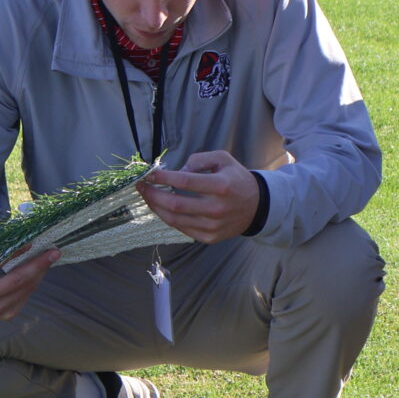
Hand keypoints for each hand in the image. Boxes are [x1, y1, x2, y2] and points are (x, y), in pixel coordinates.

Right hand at [0, 246, 59, 320]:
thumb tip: (23, 239)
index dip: (17, 252)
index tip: (32, 242)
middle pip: (19, 279)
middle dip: (40, 264)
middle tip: (54, 252)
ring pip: (26, 288)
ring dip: (40, 273)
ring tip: (49, 259)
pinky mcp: (5, 315)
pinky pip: (25, 296)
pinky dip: (33, 283)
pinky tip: (37, 273)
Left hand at [137, 150, 261, 242]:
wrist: (257, 207)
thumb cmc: (236, 179)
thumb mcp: (223, 159)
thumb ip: (199, 159)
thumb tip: (176, 172)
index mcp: (221, 186)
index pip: (185, 182)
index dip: (163, 178)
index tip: (149, 174)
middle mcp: (216, 209)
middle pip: (175, 204)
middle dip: (152, 194)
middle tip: (141, 186)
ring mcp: (213, 226)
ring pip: (174, 219)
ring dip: (156, 207)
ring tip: (147, 196)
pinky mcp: (210, 238)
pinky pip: (182, 229)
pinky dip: (168, 218)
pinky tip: (162, 208)